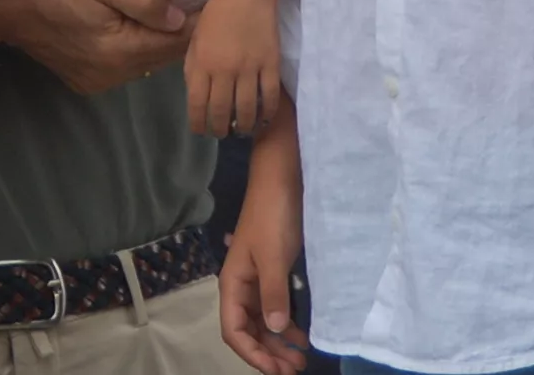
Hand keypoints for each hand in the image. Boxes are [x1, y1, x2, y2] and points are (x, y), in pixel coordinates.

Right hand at [0, 0, 190, 94]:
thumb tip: (180, 18)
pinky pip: (127, 66)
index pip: (176, 42)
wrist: (4, 7)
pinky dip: (138, 48)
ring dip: (160, 41)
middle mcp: (114, 75)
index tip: (214, 2)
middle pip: (164, 55)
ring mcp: (99, 82)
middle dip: (183, 32)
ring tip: (176, 13)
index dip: (198, 21)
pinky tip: (140, 27)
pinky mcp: (87, 82)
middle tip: (202, 4)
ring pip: (147, 62)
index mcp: (121, 51)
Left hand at [185, 0, 281, 137]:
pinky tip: (263, 118)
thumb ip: (193, 69)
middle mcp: (224, 70)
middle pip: (222, 113)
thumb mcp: (195, 40)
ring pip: (247, 110)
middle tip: (223, 133)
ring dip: (244, 127)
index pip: (197, 105)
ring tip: (242, 130)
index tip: (202, 131)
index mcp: (202, 63)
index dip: (198, 124)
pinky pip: (270, 97)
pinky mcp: (271, 64)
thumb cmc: (217, 15)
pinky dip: (266, 112)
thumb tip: (196, 98)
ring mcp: (249, 68)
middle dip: (220, 130)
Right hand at [219, 179, 308, 374]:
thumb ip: (273, 295)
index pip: (234, 331)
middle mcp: (241, 286)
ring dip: (277, 342)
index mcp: (233, 284)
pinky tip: (301, 334)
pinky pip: (275, 307)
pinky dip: (285, 324)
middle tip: (294, 369)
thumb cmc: (273, 216)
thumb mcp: (274, 257)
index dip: (252, 354)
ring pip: (262, 321)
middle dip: (268, 353)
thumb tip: (275, 331)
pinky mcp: (273, 271)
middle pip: (248, 331)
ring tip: (300, 359)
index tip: (276, 370)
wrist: (281, 178)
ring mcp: (257, 279)